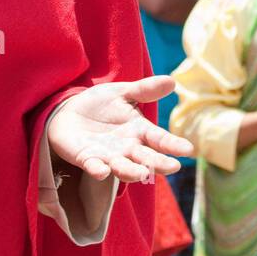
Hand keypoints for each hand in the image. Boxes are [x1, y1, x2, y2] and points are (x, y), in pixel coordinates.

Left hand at [46, 76, 194, 183]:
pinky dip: (98, 170)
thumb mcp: (122, 92)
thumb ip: (145, 90)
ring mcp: (108, 156)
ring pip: (123, 168)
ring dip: (131, 172)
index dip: (173, 144)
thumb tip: (172, 81)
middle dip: (158, 163)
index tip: (188, 149)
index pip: (159, 139)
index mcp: (139, 131)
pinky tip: (102, 172)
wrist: (68, 112)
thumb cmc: (100, 103)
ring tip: (140, 174)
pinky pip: (94, 167)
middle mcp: (127, 148)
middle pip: (146, 158)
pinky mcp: (87, 159)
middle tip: (173, 167)